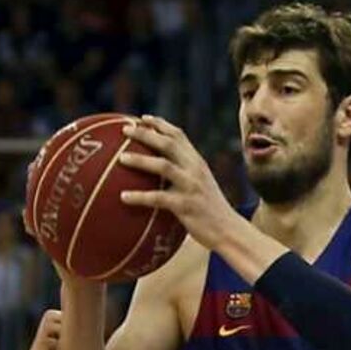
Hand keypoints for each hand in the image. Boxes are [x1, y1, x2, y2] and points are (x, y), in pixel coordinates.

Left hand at [118, 115, 237, 249]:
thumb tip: (156, 173)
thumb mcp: (200, 186)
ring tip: (121, 158)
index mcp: (197, 162)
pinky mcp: (186, 206)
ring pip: (164, 166)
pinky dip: (140, 197)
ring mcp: (192, 186)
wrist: (229, 231)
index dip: (159, 124)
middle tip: (124, 129)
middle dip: (146, 133)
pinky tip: (123, 197)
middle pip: (169, 143)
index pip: (178, 135)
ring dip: (141, 160)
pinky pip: (159, 198)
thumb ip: (184, 175)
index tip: (142, 118)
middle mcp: (195, 169)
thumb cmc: (210, 211)